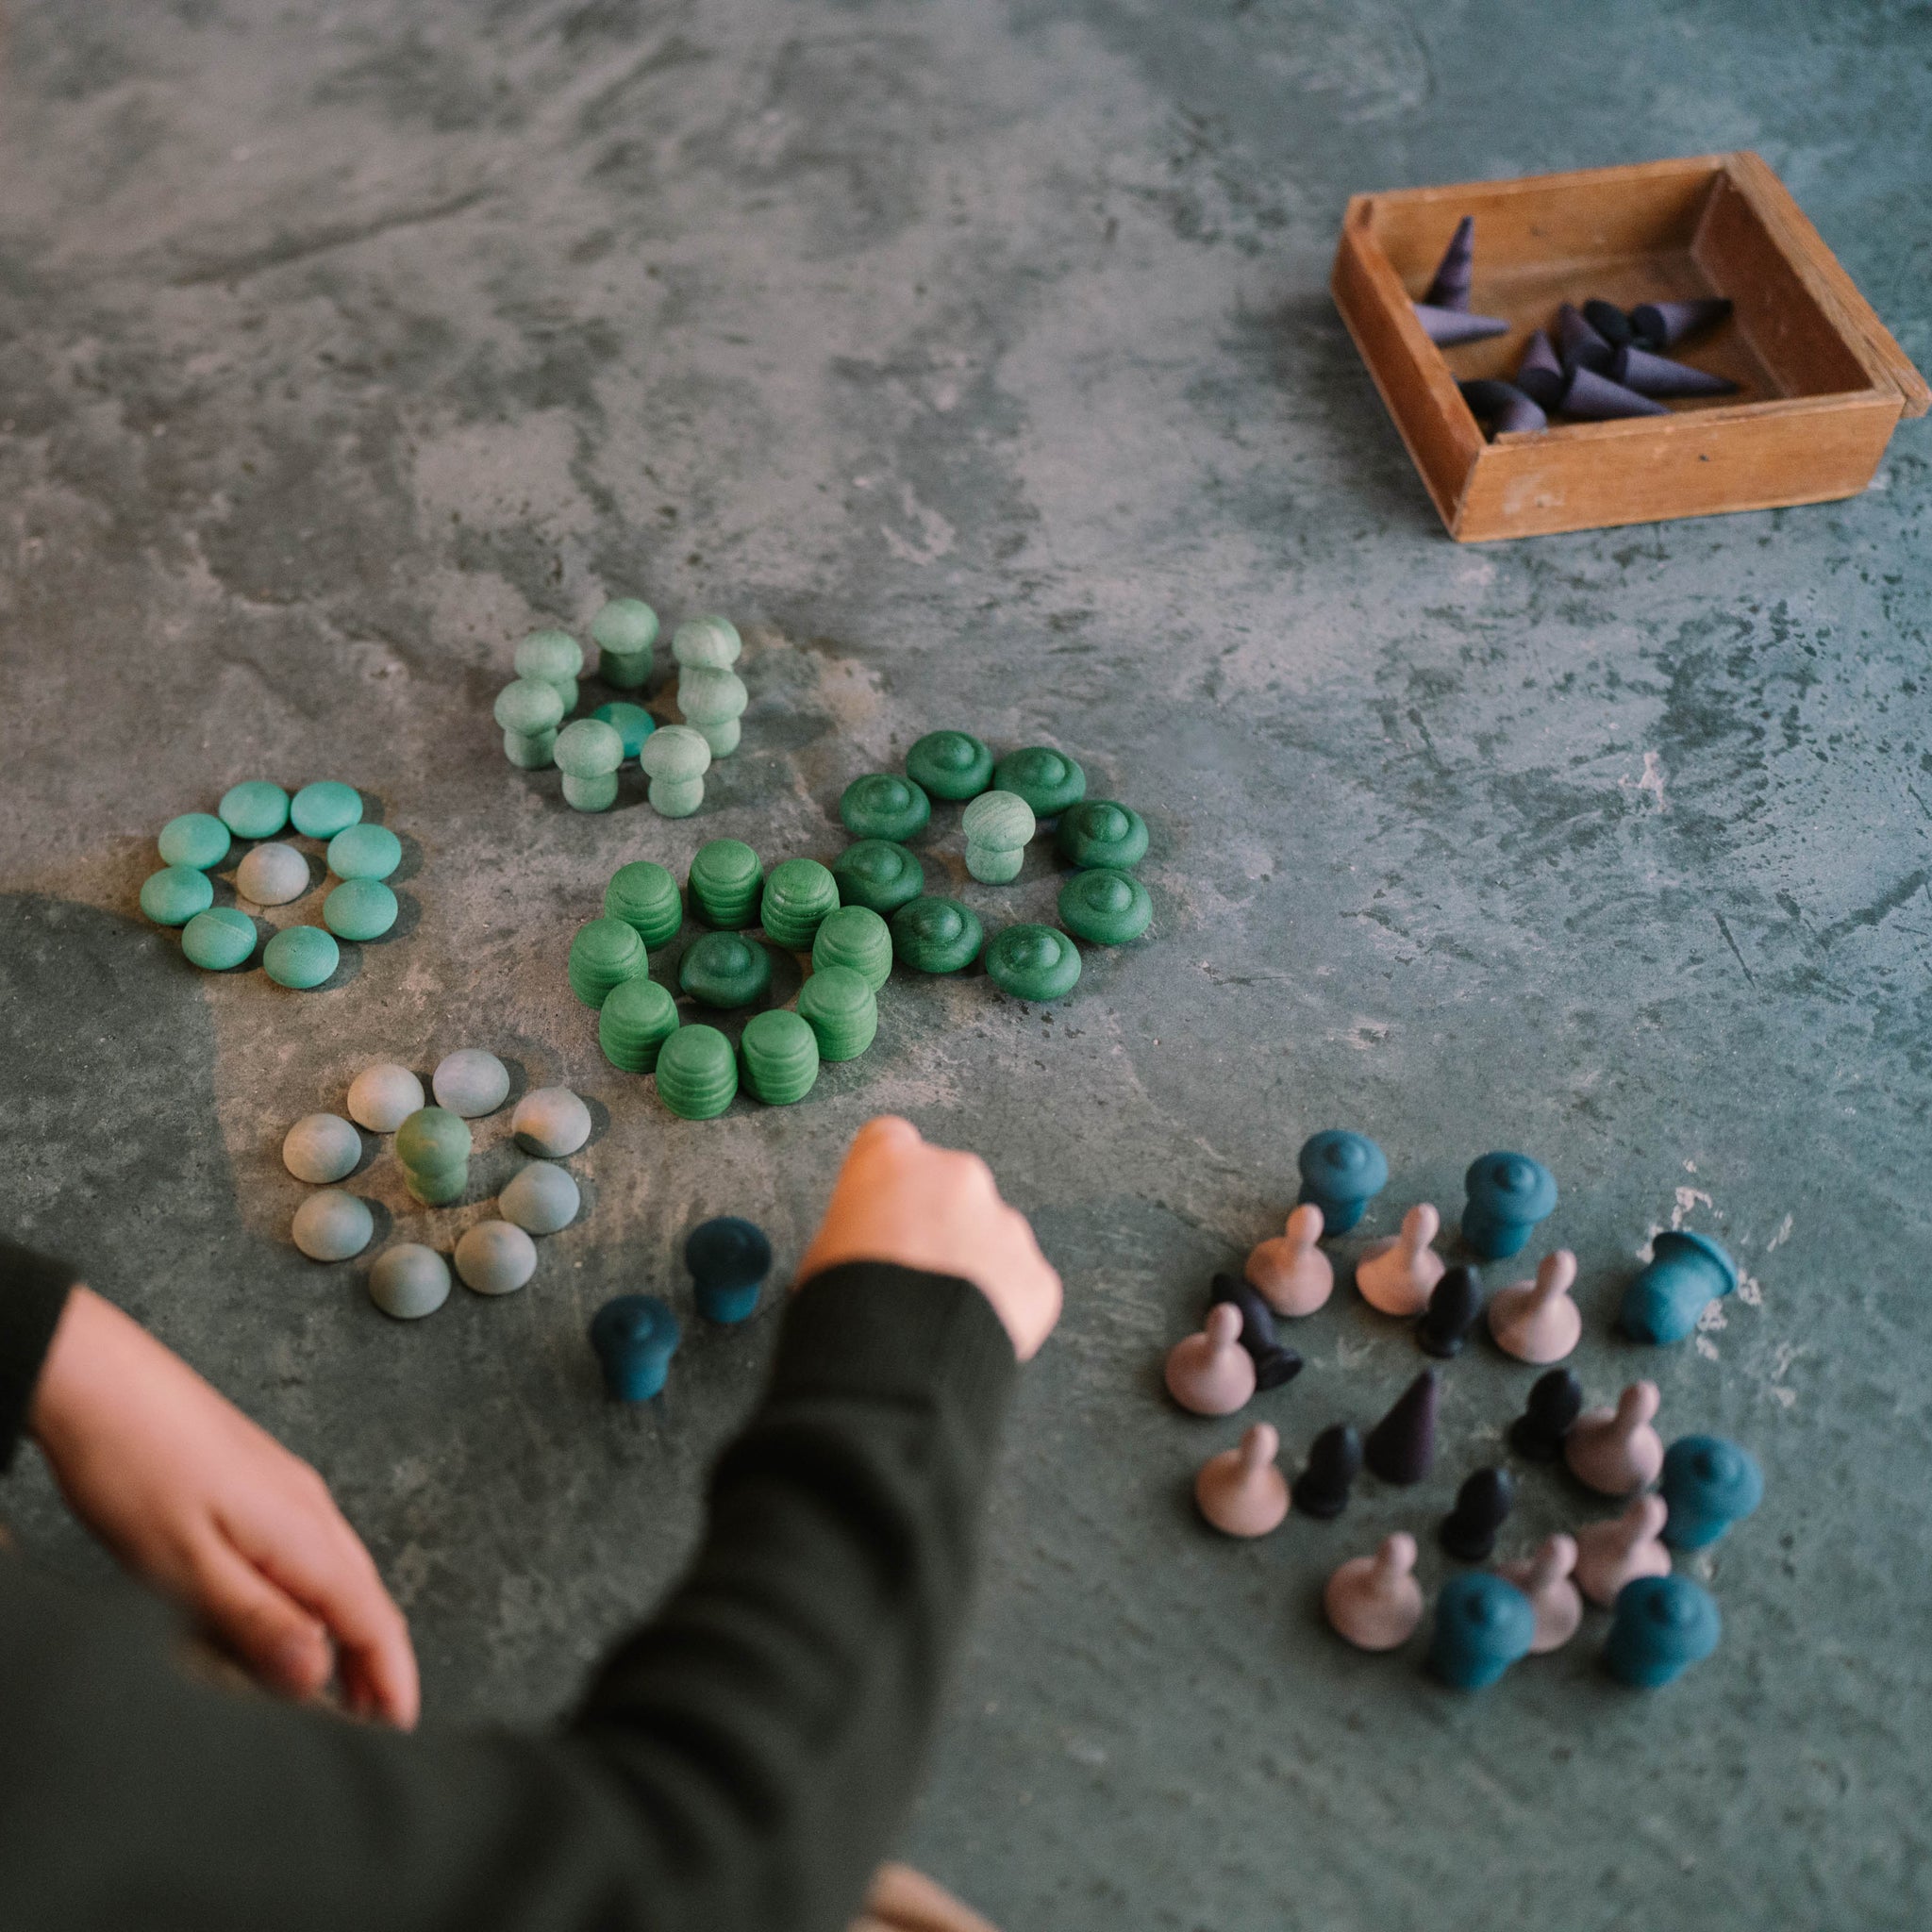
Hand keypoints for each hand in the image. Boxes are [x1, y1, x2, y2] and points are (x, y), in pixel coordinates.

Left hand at [28, 1287, 418, 1727]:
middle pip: (364, 1598)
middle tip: (371, 1724)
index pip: (372, 1620)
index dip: (390, 1679)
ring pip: (334, 1576)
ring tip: (330, 1687)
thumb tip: (316, 1674)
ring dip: (342, 1635)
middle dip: (374, 1664)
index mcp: (303, 1533)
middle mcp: (310, 1509)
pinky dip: (309, 1600)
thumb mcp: (186, 1565)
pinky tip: (280, 1618)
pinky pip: (303, 1554)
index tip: (398, 1729)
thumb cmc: (135, 1462)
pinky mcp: (258, 1484)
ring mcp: (286, 1492)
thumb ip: (256, 1621)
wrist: (101, 1380)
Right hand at [797, 1117, 1061, 1360]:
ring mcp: (1005, 1223)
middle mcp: (957, 1176)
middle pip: (950, 1188)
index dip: (885, 1183)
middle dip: (937, 1222)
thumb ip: (861, 1223)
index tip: (882, 1212)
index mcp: (893, 1160)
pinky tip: (967, 1335)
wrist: (894, 1365)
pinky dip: (1004, 1305)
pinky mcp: (1037, 1274)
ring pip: (990, 1235)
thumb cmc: (844, 1306)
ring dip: (973, 1264)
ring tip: (939, 1316)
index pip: (891, 1143)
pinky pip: (1021, 1283)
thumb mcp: (823, 1250)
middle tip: (912, 1276)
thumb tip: (876, 1240)